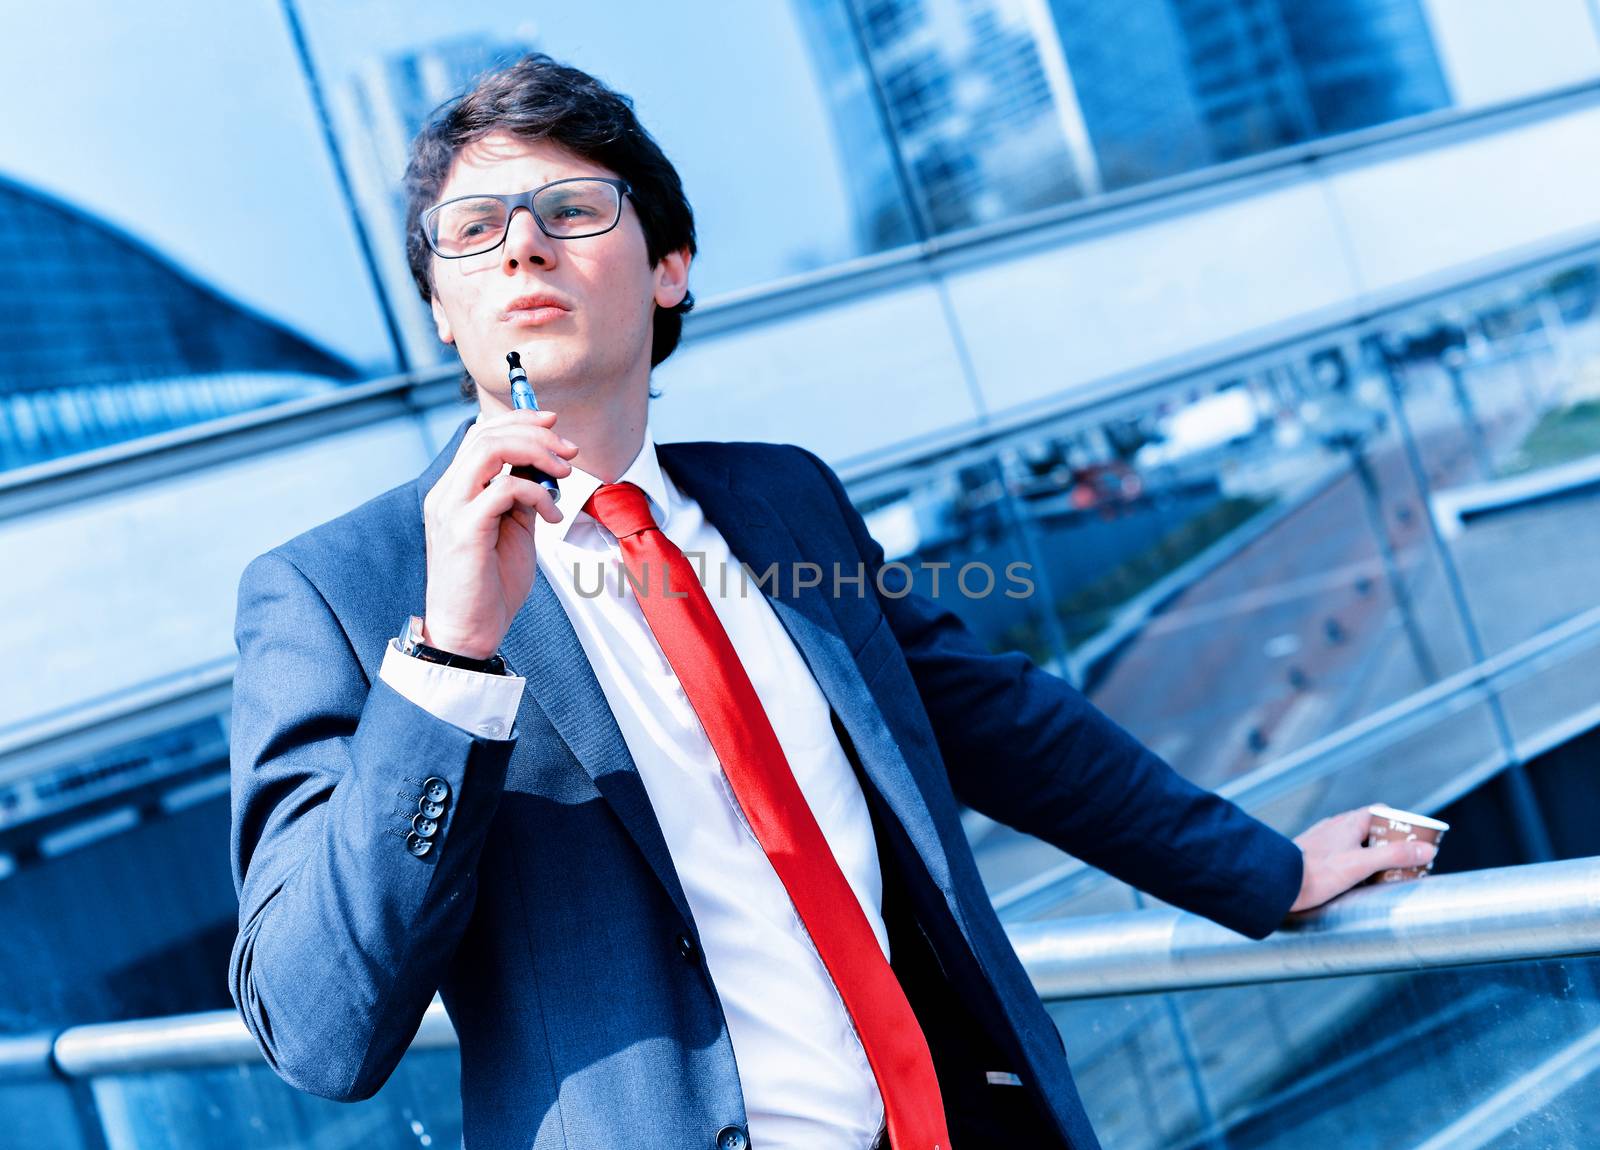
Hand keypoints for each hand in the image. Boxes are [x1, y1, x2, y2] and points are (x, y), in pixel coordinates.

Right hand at [421, 409, 578, 658]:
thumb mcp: (513, 530)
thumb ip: (522, 497)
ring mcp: (450, 509)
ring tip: (564, 475)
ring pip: (490, 450)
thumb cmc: (490, 586)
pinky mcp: (463, 530)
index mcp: (455, 490)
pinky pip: (502, 488)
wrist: (469, 632)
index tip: (554, 423)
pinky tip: (552, 516)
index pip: (481, 434)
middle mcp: (446, 493)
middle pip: (487, 434)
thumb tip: (544, 468)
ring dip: (536, 454)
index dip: (519, 419)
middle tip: (570, 453)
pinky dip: (536, 494)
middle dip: (536, 434)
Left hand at [1288, 805, 1437, 912]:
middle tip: (1406, 863)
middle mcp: (1335, 827)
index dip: (1401, 824)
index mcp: (1348, 822)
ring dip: (1373, 855)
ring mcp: (1324, 840)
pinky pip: (1342, 854)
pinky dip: (1355, 863)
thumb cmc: (1316, 873)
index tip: (1416, 841)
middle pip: (1372, 829)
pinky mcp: (1314, 855)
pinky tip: (1357, 880)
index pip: (1382, 812)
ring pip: (1356, 843)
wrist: (1278, 883)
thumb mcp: (1361, 865)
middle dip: (1391, 844)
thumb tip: (1426, 849)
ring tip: (1386, 875)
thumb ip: (1394, 856)